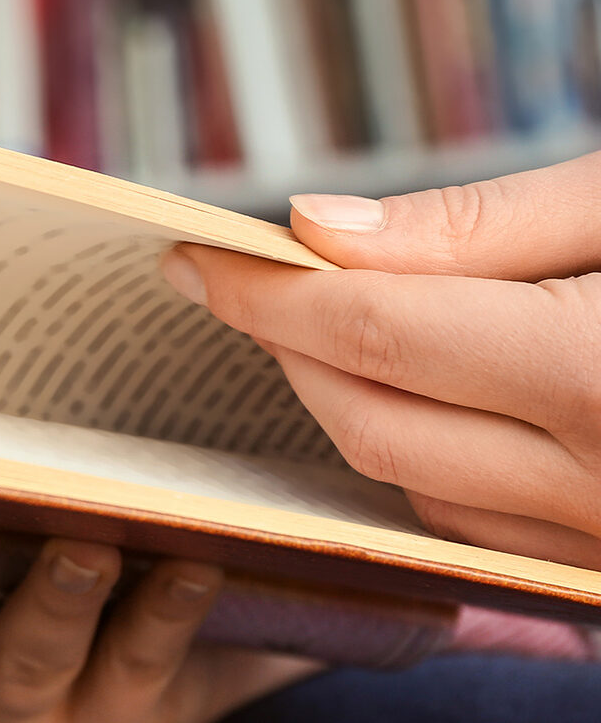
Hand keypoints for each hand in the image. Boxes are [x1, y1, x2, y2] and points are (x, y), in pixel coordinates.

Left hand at [160, 151, 600, 567]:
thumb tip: (318, 232)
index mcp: (600, 377)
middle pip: (376, 425)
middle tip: (237, 284)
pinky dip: (428, 464)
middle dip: (290, 347)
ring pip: (420, 492)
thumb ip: (480, 224)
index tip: (196, 258)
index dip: (270, 293)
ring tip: (318, 326)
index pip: (377, 335)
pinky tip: (414, 396)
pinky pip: (486, 532)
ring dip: (351, 407)